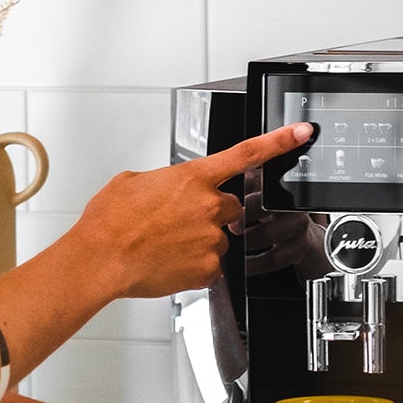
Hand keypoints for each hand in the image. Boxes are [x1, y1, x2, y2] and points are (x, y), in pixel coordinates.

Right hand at [71, 123, 311, 300]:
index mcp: (192, 178)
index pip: (247, 153)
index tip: (301, 133)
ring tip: (165, 244)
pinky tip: (169, 261)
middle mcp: (207, 206)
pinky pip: (210, 265)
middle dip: (211, 213)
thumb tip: (166, 189)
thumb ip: (162, 180)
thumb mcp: (132, 182)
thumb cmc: (109, 222)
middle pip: (231, 207)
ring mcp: (210, 239)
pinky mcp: (207, 269)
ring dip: (199, 240)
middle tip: (178, 222)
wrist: (100, 259)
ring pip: (219, 238)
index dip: (280, 141)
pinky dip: (193, 265)